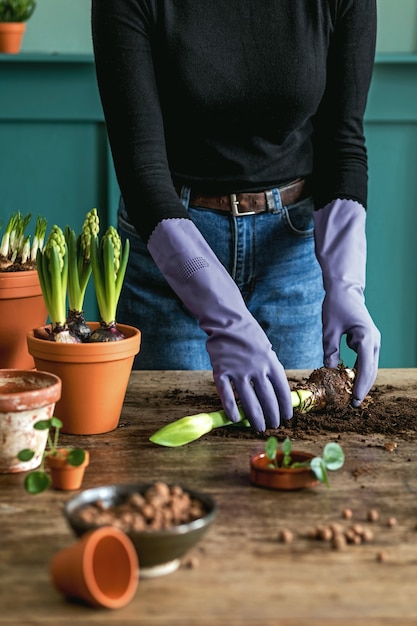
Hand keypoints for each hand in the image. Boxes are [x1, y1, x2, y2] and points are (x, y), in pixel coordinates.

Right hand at [148, 218, 292, 429]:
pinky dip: (232, 409)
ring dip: (255, 417)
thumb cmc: (249, 334)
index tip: (286, 417)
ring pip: (249, 401)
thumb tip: (276, 391)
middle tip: (273, 425)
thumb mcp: (266, 348)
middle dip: (272, 415)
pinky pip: (227, 395)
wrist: (227, 321)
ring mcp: (238, 371)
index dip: (285, 406)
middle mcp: (257, 369)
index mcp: (271, 362)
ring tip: (259, 426)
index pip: (282, 390)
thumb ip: (270, 368)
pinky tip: (236, 419)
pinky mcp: (221, 372)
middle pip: (267, 399)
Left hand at [313, 199, 380, 404]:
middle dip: (361, 388)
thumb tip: (329, 370)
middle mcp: (374, 341)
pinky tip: (347, 383)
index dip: (359, 385)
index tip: (353, 399)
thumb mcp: (329, 328)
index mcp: (366, 337)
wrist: (345, 289)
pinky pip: (364, 361)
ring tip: (349, 398)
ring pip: (369, 367)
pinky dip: (358, 372)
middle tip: (351, 405)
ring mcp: (372, 342)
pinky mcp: (367, 342)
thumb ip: (330, 349)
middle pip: (370, 370)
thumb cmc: (336, 305)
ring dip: (360, 382)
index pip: (365, 366)